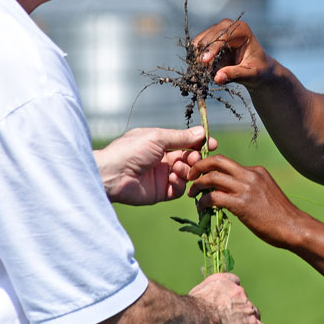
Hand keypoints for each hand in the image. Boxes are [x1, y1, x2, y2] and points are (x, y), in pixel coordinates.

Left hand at [95, 126, 217, 205]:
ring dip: (187, 170)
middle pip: (188, 158)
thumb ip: (181, 137)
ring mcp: (162, 176)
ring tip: (179, 169)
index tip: (211, 144)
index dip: (199, 143)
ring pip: (186, 174)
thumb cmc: (130, 151)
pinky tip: (172, 179)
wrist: (111, 175)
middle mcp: (162, 159)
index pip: (185, 142)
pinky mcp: (160, 192)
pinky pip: (178, 189)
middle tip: (195, 158)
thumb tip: (201, 132)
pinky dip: (180, 184)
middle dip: (195, 158)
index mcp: (160, 143)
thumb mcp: (157, 138)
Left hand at [187, 155, 310, 249]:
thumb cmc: (280, 216)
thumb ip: (248, 187)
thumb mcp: (264, 192)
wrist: (293, 227)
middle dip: (199, 167)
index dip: (210, 166)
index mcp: (256, 171)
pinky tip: (202, 208)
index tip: (201, 175)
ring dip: (197, 185)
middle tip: (190, 177)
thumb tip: (227, 192)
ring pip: (212, 177)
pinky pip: (214, 197)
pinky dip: (204, 201)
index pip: (227, 162)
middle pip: (217, 161)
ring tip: (192, 194)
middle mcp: (251, 174)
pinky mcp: (242, 204)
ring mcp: (246, 188)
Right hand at [189, 272, 270, 323]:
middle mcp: (239, 292)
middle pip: (245, 301)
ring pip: (254, 315)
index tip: (230, 301)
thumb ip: (204, 297)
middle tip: (232, 323)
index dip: (233, 294)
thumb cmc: (191, 310)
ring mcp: (248, 309)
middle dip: (241, 310)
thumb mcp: (196, 295)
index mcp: (224, 282)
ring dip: (250, 323)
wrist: (199, 319)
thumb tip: (200, 307)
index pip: (235, 282)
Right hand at [193, 19, 273, 86]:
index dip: (212, 48)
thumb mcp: (250, 74)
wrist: (258, 68)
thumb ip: (235, 75)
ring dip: (198, 56)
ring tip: (204, 71)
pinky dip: (196, 57)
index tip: (204, 62)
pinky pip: (197, 46)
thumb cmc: (258, 69)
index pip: (222, 36)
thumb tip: (218, 78)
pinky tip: (202, 68)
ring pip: (199, 41)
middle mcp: (228, 26)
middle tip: (202, 71)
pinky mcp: (210, 37)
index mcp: (241, 30)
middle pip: (208, 37)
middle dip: (203, 54)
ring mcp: (217, 30)